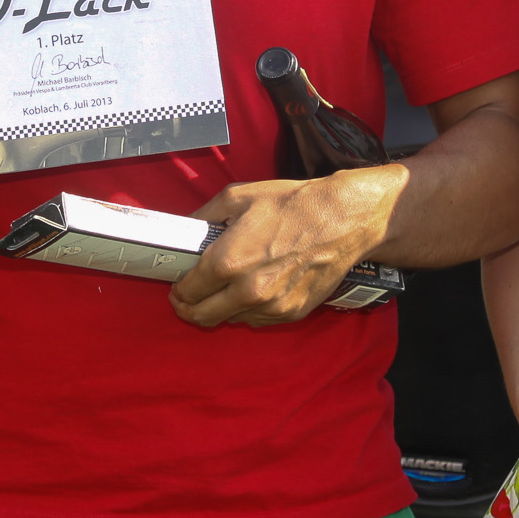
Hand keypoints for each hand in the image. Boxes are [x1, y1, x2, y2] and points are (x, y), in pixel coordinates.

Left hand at [170, 172, 397, 326]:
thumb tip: (185, 228)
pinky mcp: (290, 313)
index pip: (187, 291)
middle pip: (202, 316)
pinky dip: (249, 309)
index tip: (177, 286)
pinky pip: (258, 319)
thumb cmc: (291, 205)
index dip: (178, 290)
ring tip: (226, 288)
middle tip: (187, 299)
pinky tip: (255, 288)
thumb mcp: (237, 198)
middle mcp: (247, 291)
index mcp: (228, 262)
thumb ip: (203, 217)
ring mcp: (270, 307)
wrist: (341, 220)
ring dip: (221, 308)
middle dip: (188, 308)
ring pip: (230, 319)